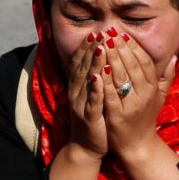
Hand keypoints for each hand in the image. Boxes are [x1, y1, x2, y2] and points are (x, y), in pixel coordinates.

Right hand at [65, 35, 107, 159]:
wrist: (86, 147)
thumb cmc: (94, 118)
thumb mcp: (93, 95)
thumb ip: (94, 77)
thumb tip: (101, 58)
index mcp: (79, 86)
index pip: (81, 62)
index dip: (87, 47)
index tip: (96, 32)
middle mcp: (77, 92)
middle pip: (83, 66)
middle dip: (92, 48)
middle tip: (100, 32)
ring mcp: (81, 104)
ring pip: (87, 80)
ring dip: (93, 63)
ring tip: (100, 47)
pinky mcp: (88, 117)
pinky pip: (92, 100)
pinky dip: (95, 88)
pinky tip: (98, 78)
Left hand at [100, 30, 176, 161]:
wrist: (138, 145)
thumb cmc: (146, 117)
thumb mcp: (159, 96)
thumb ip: (165, 76)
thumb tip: (173, 56)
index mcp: (153, 88)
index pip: (144, 62)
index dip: (133, 46)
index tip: (122, 33)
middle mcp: (144, 95)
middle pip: (132, 66)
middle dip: (120, 47)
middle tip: (110, 32)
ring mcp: (131, 105)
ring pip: (121, 77)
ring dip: (111, 58)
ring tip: (102, 43)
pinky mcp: (118, 115)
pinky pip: (110, 94)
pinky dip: (104, 81)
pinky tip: (97, 68)